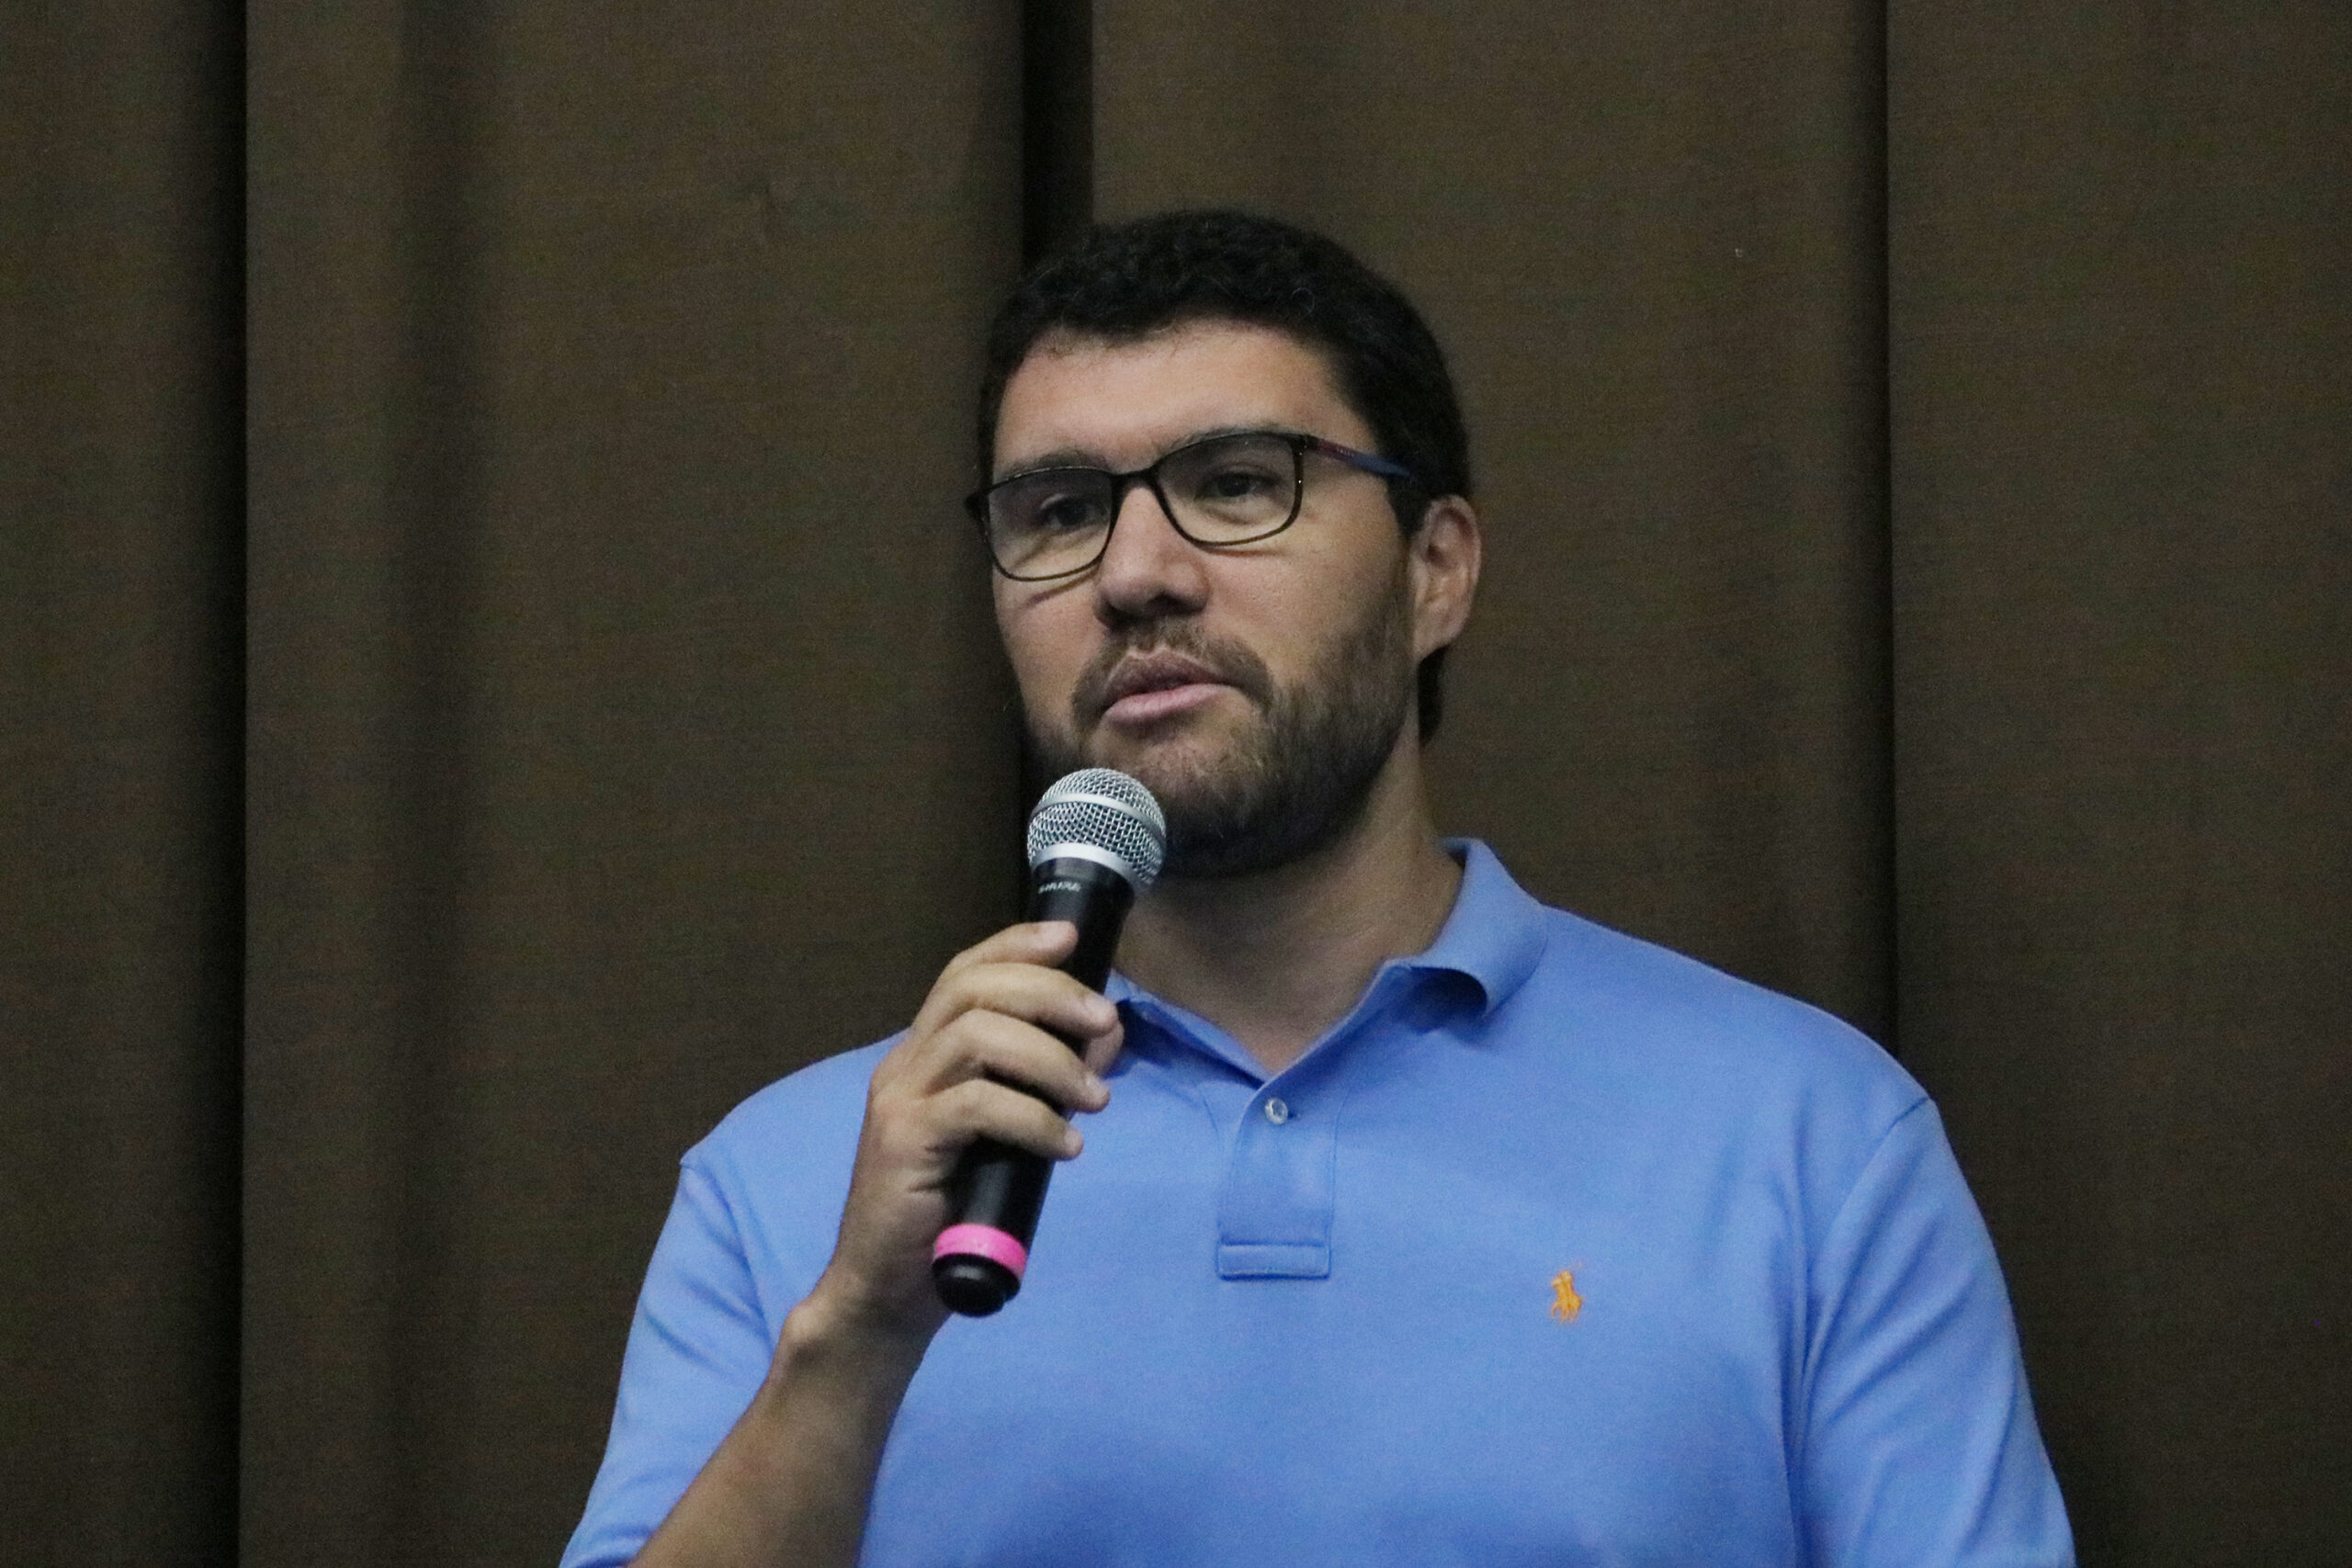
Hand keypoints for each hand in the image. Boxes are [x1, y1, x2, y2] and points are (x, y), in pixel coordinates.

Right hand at [798, 920, 1122, 1345]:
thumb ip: (1042, 1086)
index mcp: (924, 1055)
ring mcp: (899, 1100)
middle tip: (1105, 1025)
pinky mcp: (904, 1142)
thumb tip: (1103, 1040)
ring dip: (1051, 1058)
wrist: (889, 1291)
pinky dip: (1033, 1118)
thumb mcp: (1007, 1136)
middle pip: (974, 989)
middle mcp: (905, 1065)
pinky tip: (1065, 1146)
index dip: (1017, 944)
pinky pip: (977, 1105)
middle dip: (1051, 993)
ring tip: (1094, 1099)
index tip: (1072, 937)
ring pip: (977, 1037)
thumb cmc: (951, 1213)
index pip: (964, 973)